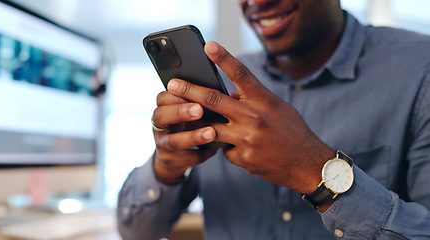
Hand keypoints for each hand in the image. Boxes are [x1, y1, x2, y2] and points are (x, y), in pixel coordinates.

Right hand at [151, 90, 217, 184]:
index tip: (192, 91)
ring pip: (173, 140)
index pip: (163, 97)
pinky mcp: (171, 160)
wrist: (176, 155)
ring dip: (193, 136)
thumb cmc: (190, 124)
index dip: (176, 94)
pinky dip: (200, 154)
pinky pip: (185, 158)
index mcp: (164, 107)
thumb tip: (234, 95)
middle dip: (180, 112)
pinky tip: (213, 150)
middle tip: (200, 109)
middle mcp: (159, 125)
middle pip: (161, 116)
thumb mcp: (192, 111)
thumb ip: (204, 101)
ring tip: (212, 133)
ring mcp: (163, 144)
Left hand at [165, 41, 334, 193]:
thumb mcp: (277, 108)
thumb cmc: (293, 132)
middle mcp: (254, 118)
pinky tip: (239, 148)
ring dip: (196, 122)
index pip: (241, 74)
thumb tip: (230, 95)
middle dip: (188, 90)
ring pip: (210, 128)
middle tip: (171, 84)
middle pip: (213, 100)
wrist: (306, 165)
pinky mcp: (243, 158)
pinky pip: (224, 149)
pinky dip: (226, 146)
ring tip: (185, 117)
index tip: (208, 46)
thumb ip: (253, 100)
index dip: (224, 58)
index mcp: (265, 101)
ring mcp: (247, 139)